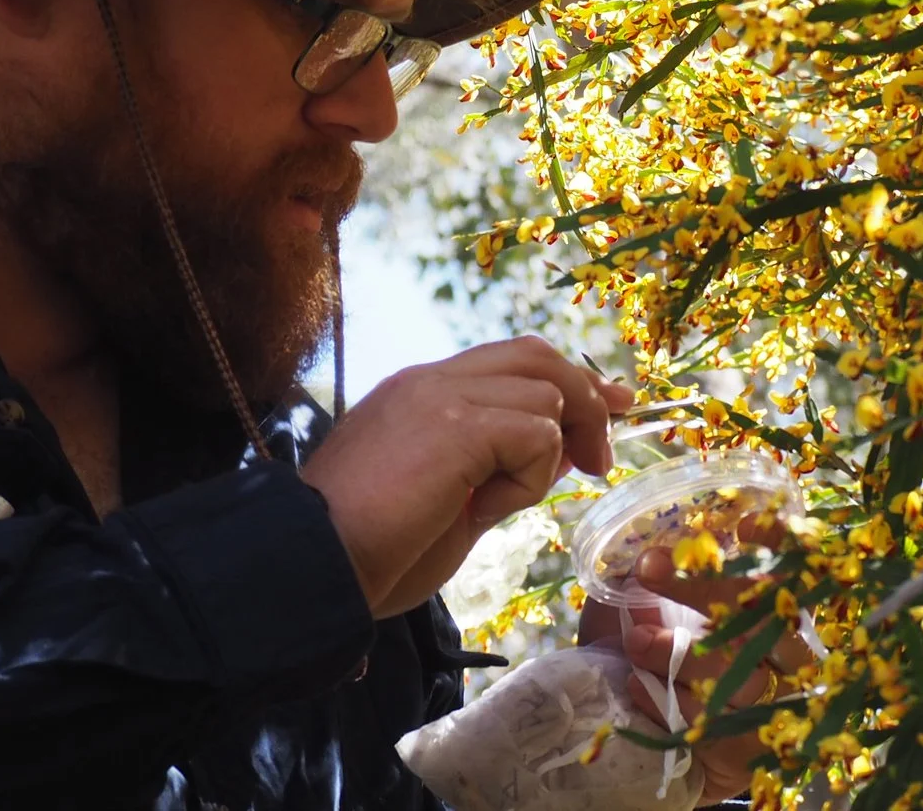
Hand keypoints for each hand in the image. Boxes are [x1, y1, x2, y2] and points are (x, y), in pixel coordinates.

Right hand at [301, 336, 631, 618]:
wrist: (313, 566)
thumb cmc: (370, 552)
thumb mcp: (453, 505)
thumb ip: (501, 469)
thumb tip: (563, 451)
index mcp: (421, 393)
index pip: (510, 361)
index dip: (568, 383)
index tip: (609, 406)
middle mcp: (430, 380)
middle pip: (538, 356)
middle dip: (586, 401)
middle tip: (601, 458)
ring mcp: (439, 395)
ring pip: (544, 394)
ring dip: (543, 457)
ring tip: (496, 506)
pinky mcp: (454, 425)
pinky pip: (535, 433)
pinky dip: (529, 477)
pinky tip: (484, 510)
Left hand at [578, 533, 818, 800]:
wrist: (644, 751)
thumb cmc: (648, 667)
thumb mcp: (635, 615)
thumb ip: (641, 584)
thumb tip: (635, 551)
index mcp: (769, 611)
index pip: (792, 571)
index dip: (780, 545)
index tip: (744, 525)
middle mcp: (784, 656)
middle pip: (766, 616)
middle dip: (705, 587)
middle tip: (650, 568)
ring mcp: (772, 705)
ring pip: (740, 672)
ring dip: (677, 653)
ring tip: (635, 642)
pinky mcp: (748, 749)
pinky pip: (715, 720)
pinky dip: (669, 700)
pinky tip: (636, 685)